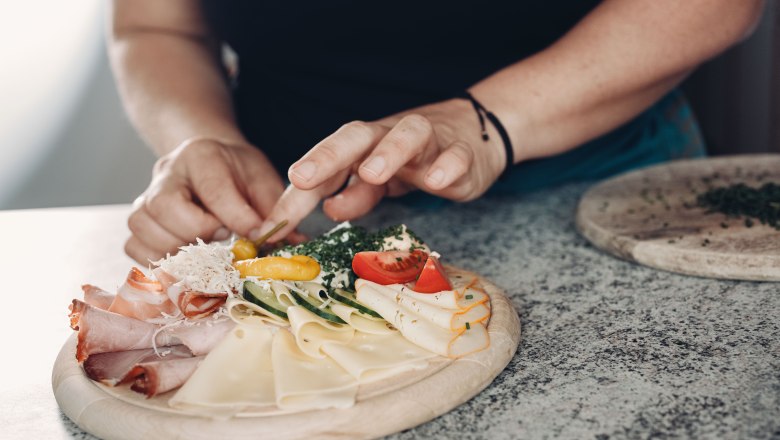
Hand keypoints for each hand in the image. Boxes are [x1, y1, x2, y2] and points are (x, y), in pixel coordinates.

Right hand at [125, 138, 284, 263]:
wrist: (209, 160)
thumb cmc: (238, 173)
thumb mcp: (262, 180)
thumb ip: (275, 210)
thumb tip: (291, 244)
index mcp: (202, 155)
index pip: (213, 189)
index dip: (236, 218)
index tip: (255, 235)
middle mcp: (167, 172)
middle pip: (165, 206)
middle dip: (199, 230)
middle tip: (222, 234)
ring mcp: (146, 196)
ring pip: (142, 227)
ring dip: (177, 246)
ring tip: (205, 244)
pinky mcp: (138, 220)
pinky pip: (133, 246)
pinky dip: (158, 258)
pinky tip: (186, 255)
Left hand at [257, 97, 506, 240]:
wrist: (474, 137)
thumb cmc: (415, 160)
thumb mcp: (379, 182)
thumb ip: (354, 195)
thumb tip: (327, 209)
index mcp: (363, 147)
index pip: (325, 166)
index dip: (298, 193)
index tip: (274, 223)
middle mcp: (389, 137)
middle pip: (356, 136)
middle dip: (328, 155)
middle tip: (302, 177)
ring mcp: (428, 143)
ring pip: (408, 135)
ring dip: (388, 152)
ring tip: (371, 174)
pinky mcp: (462, 154)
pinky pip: (456, 155)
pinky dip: (446, 165)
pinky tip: (436, 180)